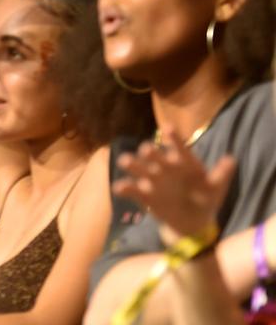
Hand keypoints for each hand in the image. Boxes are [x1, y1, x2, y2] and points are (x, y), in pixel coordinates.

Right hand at [113, 128, 235, 243]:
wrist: (192, 222)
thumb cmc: (206, 200)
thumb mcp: (215, 188)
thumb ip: (221, 175)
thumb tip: (231, 159)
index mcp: (183, 162)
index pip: (179, 148)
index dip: (174, 138)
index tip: (168, 128)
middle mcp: (164, 167)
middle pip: (154, 155)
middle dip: (149, 152)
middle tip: (146, 150)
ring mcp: (152, 180)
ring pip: (139, 168)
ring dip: (132, 164)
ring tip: (125, 161)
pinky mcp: (143, 194)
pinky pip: (131, 189)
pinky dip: (124, 188)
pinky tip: (119, 188)